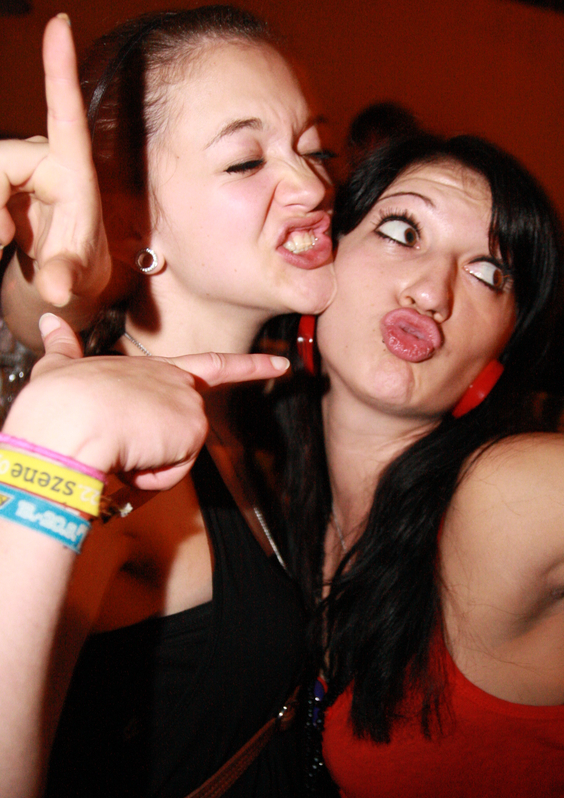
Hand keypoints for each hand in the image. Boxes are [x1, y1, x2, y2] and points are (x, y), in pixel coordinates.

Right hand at [0, 15, 109, 307]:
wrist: (64, 286)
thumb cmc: (80, 276)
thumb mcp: (76, 280)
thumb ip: (65, 280)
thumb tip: (56, 292)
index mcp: (75, 177)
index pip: (66, 116)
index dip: (59, 70)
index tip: (60, 25)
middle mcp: (47, 161)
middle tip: (1, 242)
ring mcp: (22, 167)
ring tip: (1, 244)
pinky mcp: (4, 177)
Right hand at [3, 314, 289, 488]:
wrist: (65, 421)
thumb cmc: (55, 402)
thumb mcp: (58, 370)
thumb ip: (63, 349)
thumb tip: (48, 321)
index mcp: (151, 370)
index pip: (211, 366)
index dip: (248, 367)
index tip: (281, 365)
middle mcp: (177, 382)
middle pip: (182, 439)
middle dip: (155, 459)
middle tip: (119, 450)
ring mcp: (188, 404)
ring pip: (175, 459)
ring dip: (146, 466)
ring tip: (116, 448)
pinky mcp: (193, 428)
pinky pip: (175, 471)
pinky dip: (150, 476)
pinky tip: (129, 458)